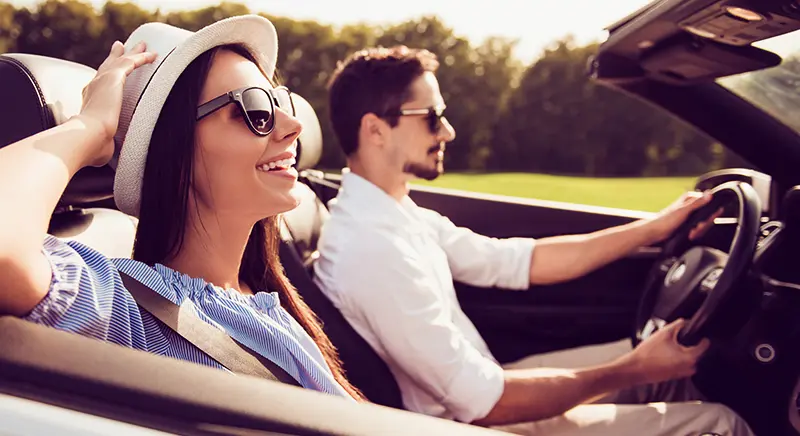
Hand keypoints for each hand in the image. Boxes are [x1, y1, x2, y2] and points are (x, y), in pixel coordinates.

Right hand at [77, 40, 155, 166]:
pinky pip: (130, 63)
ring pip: (120, 61)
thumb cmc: (92, 145)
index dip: (104, 77)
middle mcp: (93, 87)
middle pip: (106, 66)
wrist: (88, 136)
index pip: (98, 85)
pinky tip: (153, 55)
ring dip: (132, 52)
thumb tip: (111, 153)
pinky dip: (142, 58)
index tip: (109, 72)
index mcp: (89, 102)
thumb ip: (107, 144)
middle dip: (115, 56)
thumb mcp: (101, 143)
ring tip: (143, 45)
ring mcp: (102, 81)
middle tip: (121, 46)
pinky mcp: (113, 78)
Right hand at [620, 319, 709, 384]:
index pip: (702, 348)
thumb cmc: (649, 352)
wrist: (635, 369)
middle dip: (694, 349)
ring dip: (687, 357)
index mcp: (688, 357)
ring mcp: (679, 374)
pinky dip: (679, 363)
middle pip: (696, 357)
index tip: (704, 338)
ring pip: (689, 365)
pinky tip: (668, 356)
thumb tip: (684, 321)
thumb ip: (676, 325)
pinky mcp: (671, 377)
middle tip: (688, 341)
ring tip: (679, 349)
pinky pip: (681, 369)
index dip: (704, 341)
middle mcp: (687, 367)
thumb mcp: (663, 334)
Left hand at [647, 191, 720, 242]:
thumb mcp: (683, 210)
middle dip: (703, 225)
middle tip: (695, 229)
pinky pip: (698, 229)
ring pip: (703, 223)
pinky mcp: (688, 223)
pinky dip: (695, 233)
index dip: (711, 214)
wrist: (655, 232)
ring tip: (691, 233)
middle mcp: (691, 205)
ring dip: (698, 231)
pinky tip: (690, 235)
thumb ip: (697, 203)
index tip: (703, 222)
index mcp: (690, 198)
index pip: (710, 204)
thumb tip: (709, 194)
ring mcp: (690, 215)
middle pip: (708, 215)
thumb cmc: (665, 220)